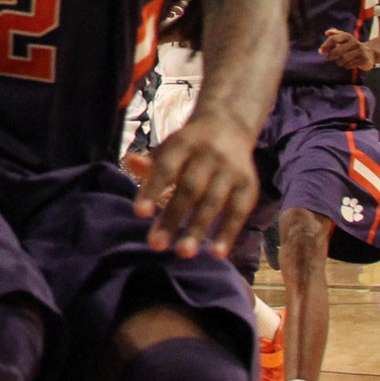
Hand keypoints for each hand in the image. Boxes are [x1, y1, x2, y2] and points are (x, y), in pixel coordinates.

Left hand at [132, 113, 257, 258]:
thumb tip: (131, 162)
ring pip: (213, 202)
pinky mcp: (248, 185)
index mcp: (183, 144)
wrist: (229, 126)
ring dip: (198, 229)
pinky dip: (228, 233)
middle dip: (172, 217)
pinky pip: (238, 212)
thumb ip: (151, 161)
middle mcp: (208, 156)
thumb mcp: (168, 148)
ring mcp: (230, 170)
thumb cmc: (188, 147)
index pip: (165, 168)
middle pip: (190, 189)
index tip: (139, 213)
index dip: (153, 189)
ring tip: (183, 253)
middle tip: (155, 245)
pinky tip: (217, 253)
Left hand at [318, 29, 376, 71]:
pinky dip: (346, 66)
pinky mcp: (364, 59)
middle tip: (328, 58)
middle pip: (338, 50)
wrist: (370, 54)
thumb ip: (334, 34)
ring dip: (339, 62)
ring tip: (339, 62)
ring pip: (343, 58)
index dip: (325, 45)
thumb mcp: (344, 39)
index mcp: (348, 36)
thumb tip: (326, 33)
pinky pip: (350, 64)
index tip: (320, 51)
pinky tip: (347, 64)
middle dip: (331, 55)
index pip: (334, 39)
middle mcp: (355, 42)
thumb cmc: (352, 46)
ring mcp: (360, 51)